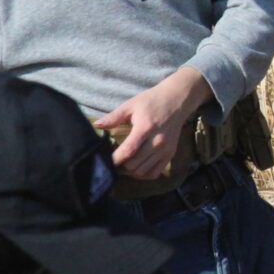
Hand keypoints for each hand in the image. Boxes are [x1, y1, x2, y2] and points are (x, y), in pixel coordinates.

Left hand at [94, 68, 213, 179]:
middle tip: (114, 161)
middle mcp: (158, 141)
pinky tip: (137, 167)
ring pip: (143, 171)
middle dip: (121, 166)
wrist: (177, 100)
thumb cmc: (152, 101)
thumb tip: (96, 125)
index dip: (115, 160)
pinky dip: (144, 174)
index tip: (104, 160)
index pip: (128, 151)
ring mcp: (166, 149)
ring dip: (131, 171)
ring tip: (124, 164)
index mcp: (145, 127)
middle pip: (135, 164)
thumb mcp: (131, 105)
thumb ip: (113, 117)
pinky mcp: (171, 153)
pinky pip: (155, 172)